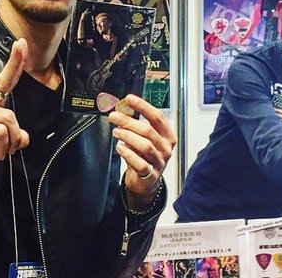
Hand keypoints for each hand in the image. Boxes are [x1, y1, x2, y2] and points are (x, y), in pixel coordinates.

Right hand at [0, 39, 28, 176]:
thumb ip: (11, 138)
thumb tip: (24, 138)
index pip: (5, 78)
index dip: (15, 61)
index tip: (22, 42)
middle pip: (11, 113)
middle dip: (15, 134)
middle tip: (12, 149)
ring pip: (7, 122)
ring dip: (9, 142)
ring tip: (0, 153)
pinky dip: (1, 146)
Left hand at [108, 95, 176, 210]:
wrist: (145, 181)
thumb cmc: (145, 156)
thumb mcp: (143, 138)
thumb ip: (135, 124)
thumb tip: (122, 109)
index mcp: (167, 135)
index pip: (157, 116)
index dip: (143, 106)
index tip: (129, 99)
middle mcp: (166, 148)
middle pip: (148, 130)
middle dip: (129, 121)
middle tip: (114, 116)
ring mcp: (160, 162)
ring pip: (145, 145)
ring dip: (127, 136)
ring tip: (116, 131)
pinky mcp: (151, 175)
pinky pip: (140, 163)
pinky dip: (128, 153)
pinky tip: (120, 147)